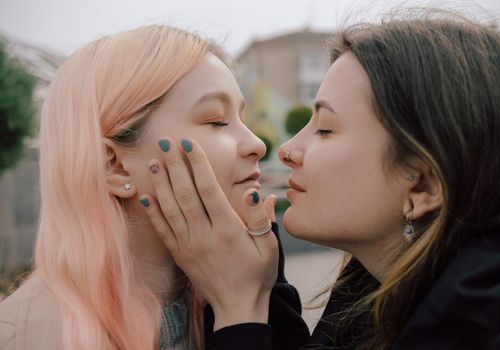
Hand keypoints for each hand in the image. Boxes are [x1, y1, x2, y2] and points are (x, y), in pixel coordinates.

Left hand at [139, 137, 278, 329]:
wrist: (238, 308)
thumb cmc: (257, 275)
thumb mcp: (268, 247)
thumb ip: (262, 218)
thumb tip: (257, 192)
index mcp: (228, 230)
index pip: (209, 189)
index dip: (198, 164)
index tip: (188, 144)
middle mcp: (205, 235)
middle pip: (185, 194)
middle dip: (174, 166)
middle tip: (165, 142)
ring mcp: (189, 246)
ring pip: (170, 209)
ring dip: (160, 183)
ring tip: (152, 161)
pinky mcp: (180, 256)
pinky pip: (162, 231)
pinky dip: (152, 212)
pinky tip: (144, 195)